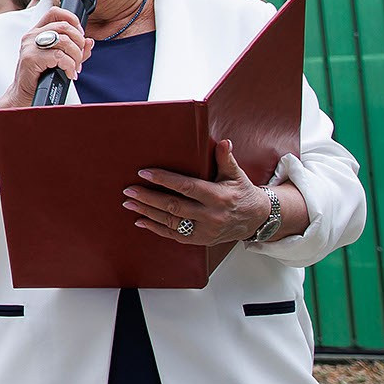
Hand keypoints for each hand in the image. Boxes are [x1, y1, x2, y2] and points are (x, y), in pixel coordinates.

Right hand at [5, 7, 92, 106]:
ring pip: (64, 41)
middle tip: (80, 56)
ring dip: (76, 56)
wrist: (24, 94)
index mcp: (38, 32)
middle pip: (64, 26)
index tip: (80, 35)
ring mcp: (30, 46)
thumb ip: (75, 50)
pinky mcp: (31, 58)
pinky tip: (69, 73)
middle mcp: (32, 36)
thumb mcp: (60, 60)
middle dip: (79, 42)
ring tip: (75, 67)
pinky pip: (59, 56)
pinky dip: (69, 66)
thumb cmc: (40, 76)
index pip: (55, 13)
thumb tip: (89, 42)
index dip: (72, 20)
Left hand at [126, 139, 269, 245]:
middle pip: (174, 207)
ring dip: (148, 212)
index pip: (187, 187)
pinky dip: (156, 228)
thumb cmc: (242, 193)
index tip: (145, 173)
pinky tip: (141, 220)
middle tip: (129, 190)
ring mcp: (205, 231)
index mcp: (218, 197)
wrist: (255, 220)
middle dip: (149, 198)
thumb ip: (226, 159)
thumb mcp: (236, 175)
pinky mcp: (200, 240)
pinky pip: (174, 235)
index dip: (164, 180)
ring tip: (129, 202)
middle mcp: (211, 216)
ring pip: (171, 222)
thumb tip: (223, 142)